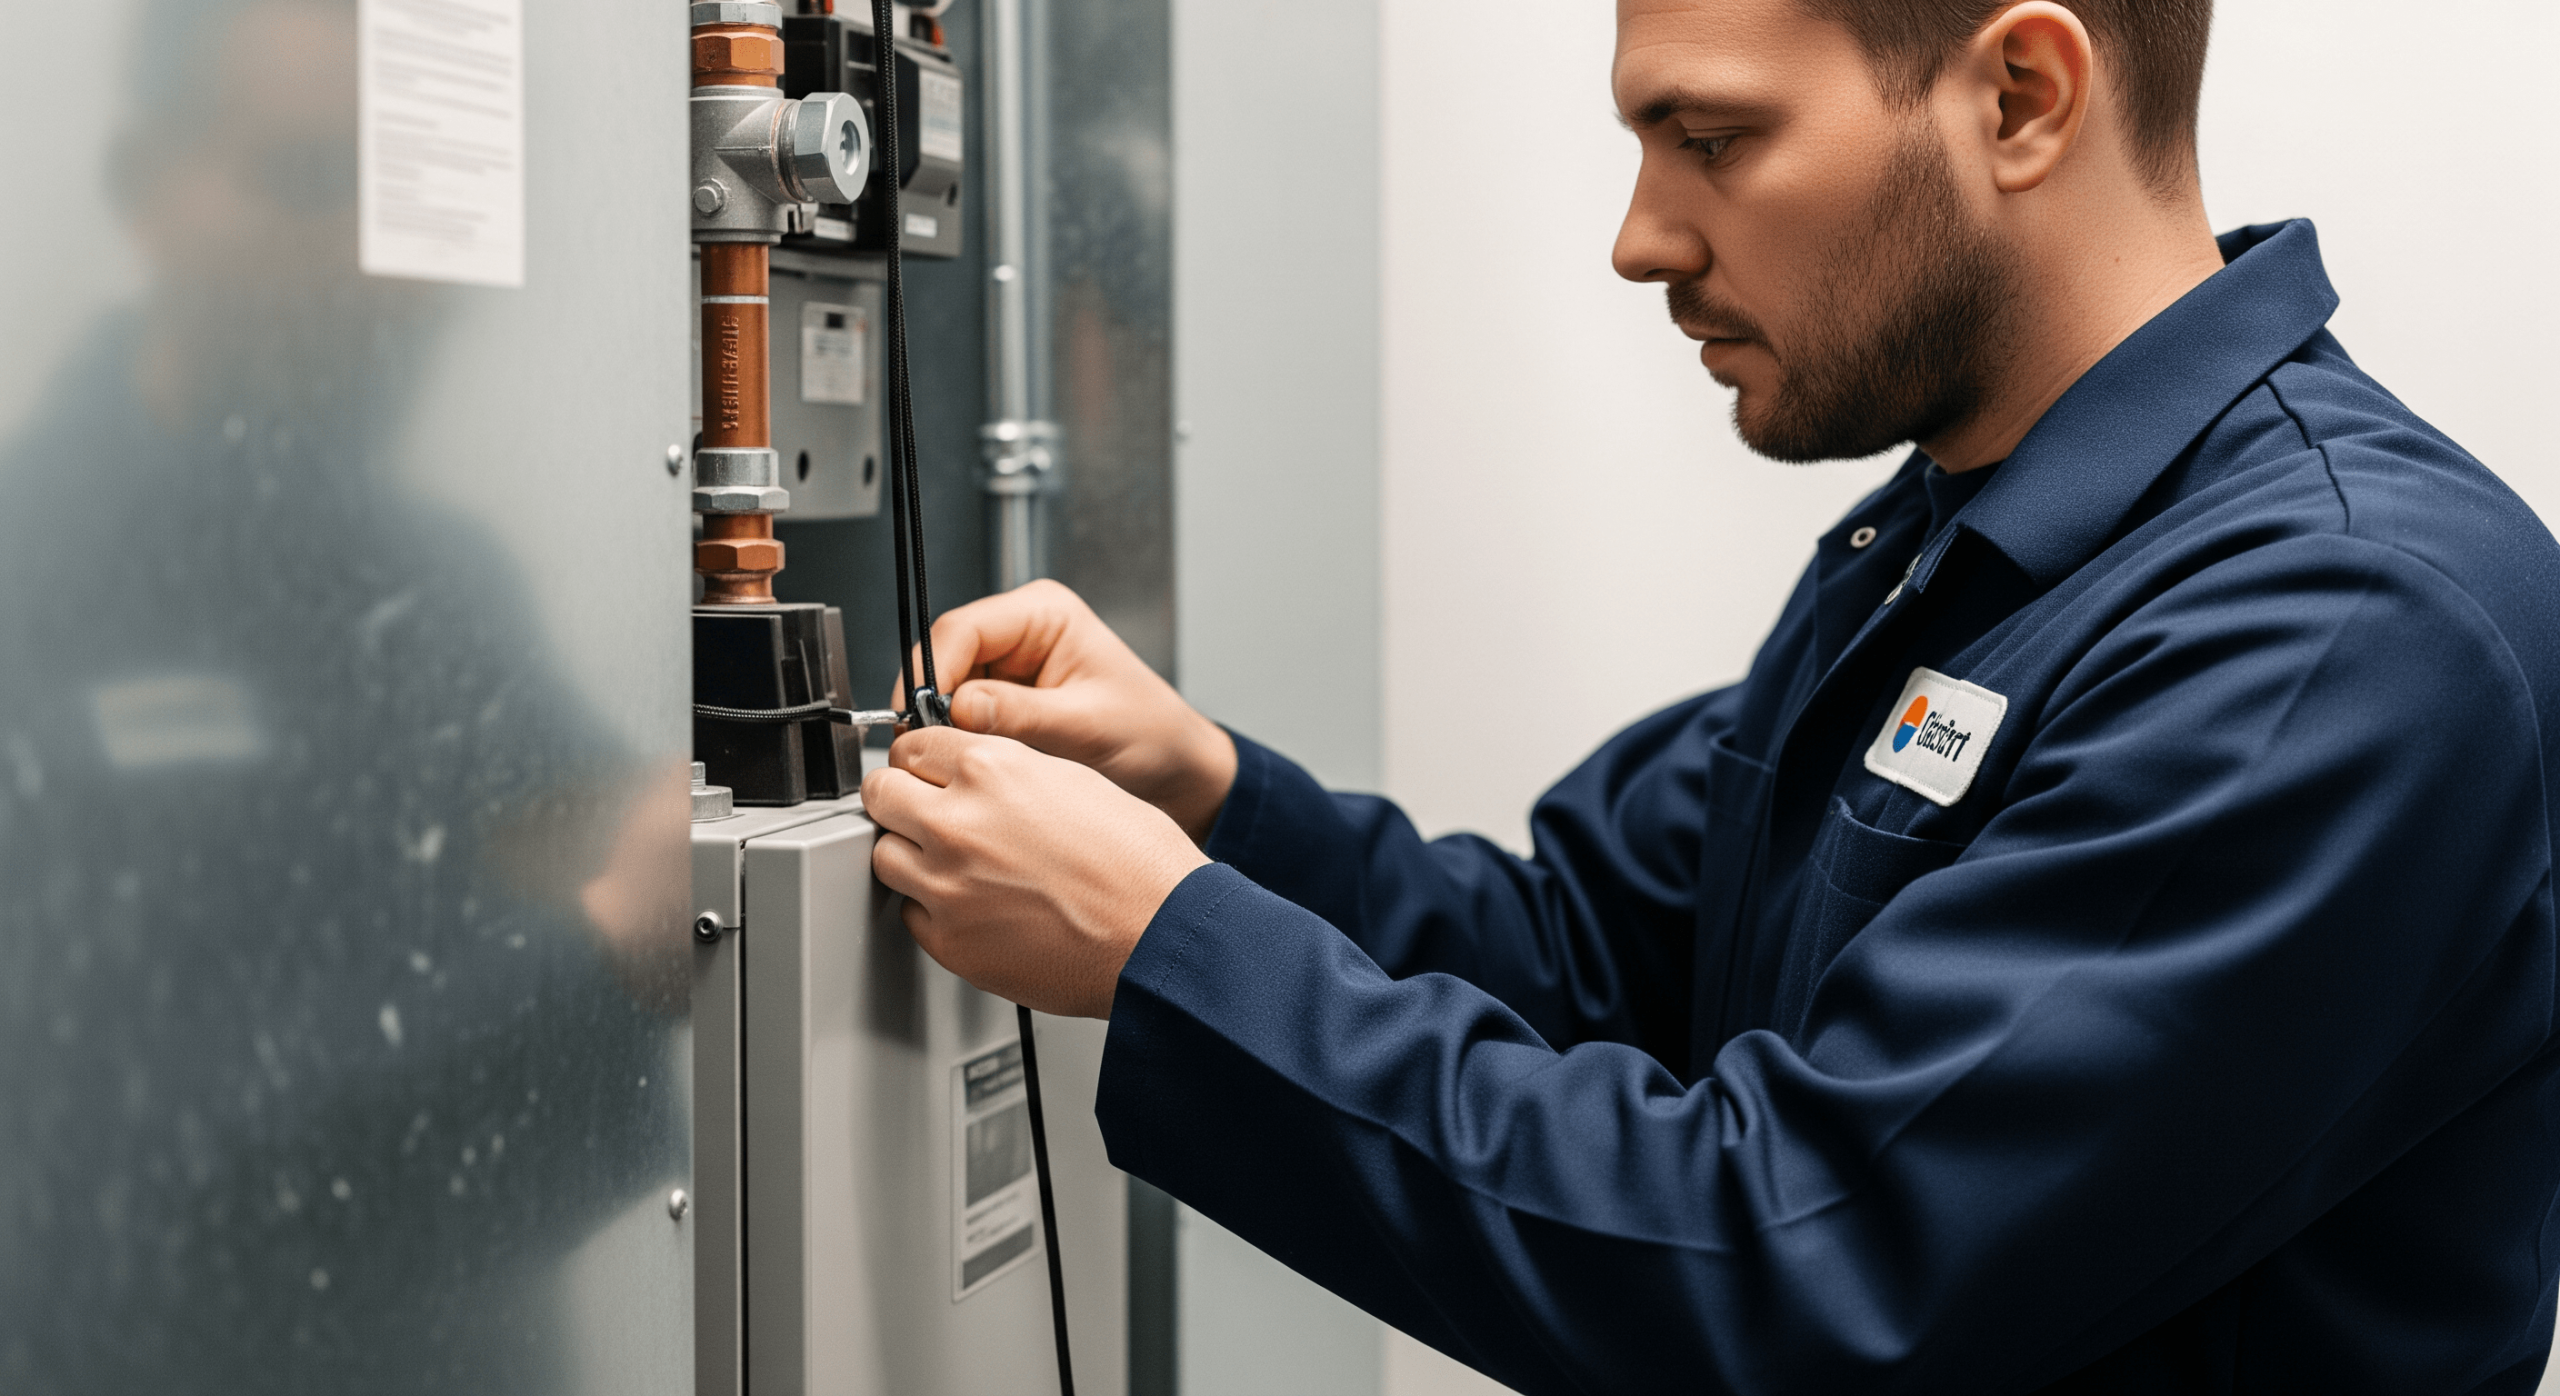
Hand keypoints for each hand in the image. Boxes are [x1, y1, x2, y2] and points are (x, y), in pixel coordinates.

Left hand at [864, 725, 1209, 1018]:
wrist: (1160, 935)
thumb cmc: (1138, 864)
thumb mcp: (1074, 781)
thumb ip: (1006, 772)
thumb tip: (970, 776)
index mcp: (990, 771)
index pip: (911, 746)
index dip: (922, 762)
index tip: (929, 775)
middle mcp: (957, 823)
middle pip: (881, 794)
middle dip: (901, 800)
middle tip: (928, 814)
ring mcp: (946, 886)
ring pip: (884, 856)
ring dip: (911, 855)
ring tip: (955, 865)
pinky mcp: (949, 941)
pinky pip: (912, 913)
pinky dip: (934, 909)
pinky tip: (974, 906)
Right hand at [905, 579, 1236, 842]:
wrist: (1174, 768)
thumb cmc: (1151, 734)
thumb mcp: (1087, 725)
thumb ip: (1022, 715)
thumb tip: (960, 709)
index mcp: (1045, 614)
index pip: (962, 629)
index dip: (930, 672)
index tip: (918, 718)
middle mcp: (1022, 631)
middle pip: (944, 657)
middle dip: (931, 703)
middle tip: (925, 748)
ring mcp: (1010, 665)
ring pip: (946, 689)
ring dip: (944, 725)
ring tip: (954, 762)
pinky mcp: (1005, 699)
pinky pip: (961, 715)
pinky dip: (959, 739)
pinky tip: (970, 763)